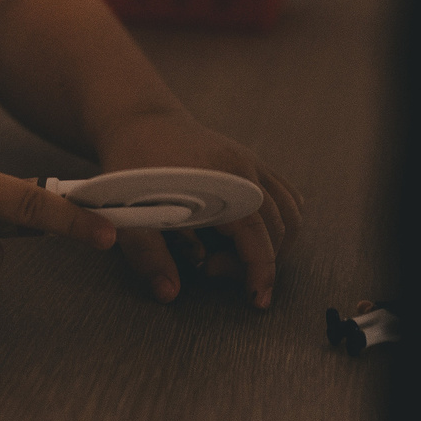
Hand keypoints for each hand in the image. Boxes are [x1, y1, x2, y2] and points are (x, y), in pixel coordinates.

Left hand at [93, 110, 303, 309]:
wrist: (139, 120)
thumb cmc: (132, 166)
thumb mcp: (129, 212)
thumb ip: (148, 256)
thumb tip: (170, 293)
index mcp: (222, 180)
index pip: (258, 235)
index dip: (261, 272)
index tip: (258, 301)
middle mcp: (247, 169)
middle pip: (279, 228)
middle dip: (255, 261)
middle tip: (211, 268)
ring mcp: (254, 162)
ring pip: (291, 212)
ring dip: (273, 243)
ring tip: (230, 254)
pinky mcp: (254, 162)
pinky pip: (286, 196)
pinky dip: (280, 221)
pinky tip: (247, 233)